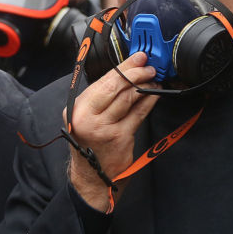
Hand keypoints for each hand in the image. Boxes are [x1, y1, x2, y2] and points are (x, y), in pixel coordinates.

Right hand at [67, 51, 158, 210]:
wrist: (92, 176)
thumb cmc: (91, 143)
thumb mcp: (86, 117)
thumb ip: (100, 97)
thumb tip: (125, 73)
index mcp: (77, 109)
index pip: (103, 82)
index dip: (123, 67)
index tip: (137, 58)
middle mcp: (87, 118)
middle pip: (116, 87)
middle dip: (135, 73)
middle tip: (149, 66)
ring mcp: (104, 128)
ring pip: (128, 99)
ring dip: (145, 86)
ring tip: (153, 79)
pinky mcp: (120, 138)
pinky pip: (138, 113)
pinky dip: (149, 101)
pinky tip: (155, 94)